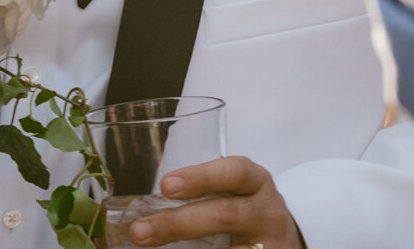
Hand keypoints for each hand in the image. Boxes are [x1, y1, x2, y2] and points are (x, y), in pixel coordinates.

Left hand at [120, 156, 305, 248]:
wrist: (282, 238)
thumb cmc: (242, 208)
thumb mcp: (230, 190)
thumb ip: (196, 191)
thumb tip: (131, 211)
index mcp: (254, 181)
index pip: (234, 172)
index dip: (200, 177)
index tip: (166, 185)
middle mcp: (266, 211)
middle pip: (225, 215)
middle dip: (178, 224)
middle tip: (140, 231)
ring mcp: (270, 243)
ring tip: (151, 248)